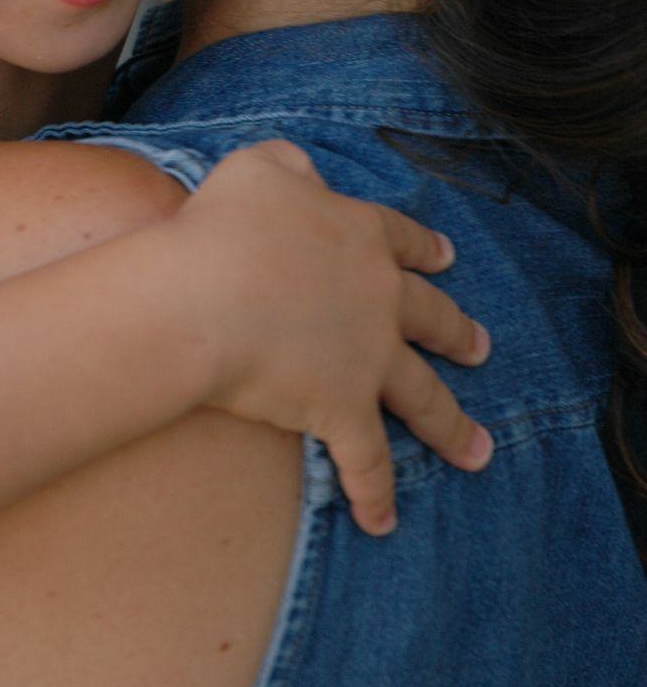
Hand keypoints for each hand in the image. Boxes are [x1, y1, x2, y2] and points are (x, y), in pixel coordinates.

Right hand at [177, 142, 491, 535]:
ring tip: (479, 450)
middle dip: (457, 334)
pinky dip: (375, 494)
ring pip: (423, 396)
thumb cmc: (221, 226)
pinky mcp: (342, 410)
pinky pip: (367, 461)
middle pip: (430, 318)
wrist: (206, 297)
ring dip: (452, 427)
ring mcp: (367, 358)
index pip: (403, 241)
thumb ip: (287, 163)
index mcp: (359, 237)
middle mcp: (378, 298)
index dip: (426, 250)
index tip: (447, 260)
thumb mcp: (255, 168)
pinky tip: (382, 522)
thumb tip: (305, 169)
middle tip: (480, 349)